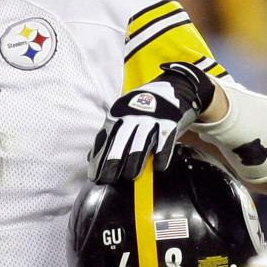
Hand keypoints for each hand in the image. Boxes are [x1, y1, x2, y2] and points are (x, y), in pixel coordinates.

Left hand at [89, 62, 215, 182]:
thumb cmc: (143, 109)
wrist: (174, 87)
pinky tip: (158, 167)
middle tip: (108, 179)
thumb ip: (109, 135)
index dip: (99, 158)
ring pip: (141, 142)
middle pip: (120, 141)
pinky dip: (162, 155)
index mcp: (117, 115)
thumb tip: (92, 157)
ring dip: (135, 161)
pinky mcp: (169, 121)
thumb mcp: (123, 117)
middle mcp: (132, 116)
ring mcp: (151, 118)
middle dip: (113, 162)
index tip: (95, 176)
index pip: (105, 139)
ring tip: (130, 176)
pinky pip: (165, 140)